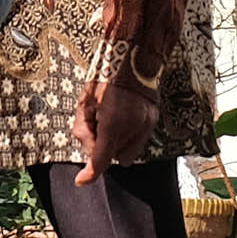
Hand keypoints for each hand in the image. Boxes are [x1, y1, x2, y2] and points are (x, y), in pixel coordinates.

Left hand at [74, 73, 162, 189]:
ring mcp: (147, 124)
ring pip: (128, 151)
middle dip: (105, 149)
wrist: (131, 57)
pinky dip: (128, 135)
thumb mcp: (85, 104)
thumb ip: (84, 131)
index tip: (82, 180)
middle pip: (115, 157)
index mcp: (113, 122)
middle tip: (97, 128)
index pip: (102, 160)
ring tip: (112, 120)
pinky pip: (138, 140)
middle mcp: (134, 127)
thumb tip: (88, 151)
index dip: (90, 174)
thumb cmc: (104, 77)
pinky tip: (123, 118)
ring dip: (117, 143)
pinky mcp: (154, 119)